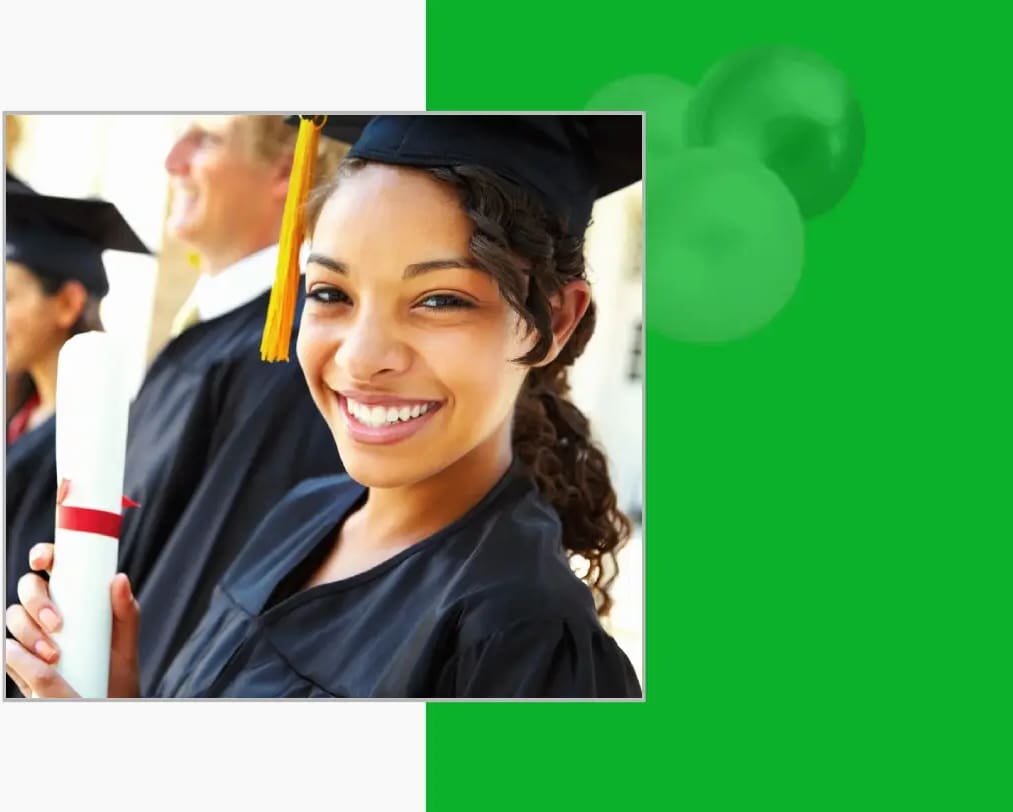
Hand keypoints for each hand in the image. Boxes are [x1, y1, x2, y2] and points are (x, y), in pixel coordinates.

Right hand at [5, 543, 141, 697]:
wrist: (105, 702)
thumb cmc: (116, 667)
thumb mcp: (125, 639)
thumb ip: (126, 611)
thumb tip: (119, 578)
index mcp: (75, 595)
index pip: (52, 564)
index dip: (42, 554)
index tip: (43, 560)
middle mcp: (50, 610)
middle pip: (27, 588)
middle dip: (36, 601)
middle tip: (57, 623)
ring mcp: (33, 633)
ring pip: (13, 617)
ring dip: (28, 632)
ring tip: (54, 654)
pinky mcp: (20, 659)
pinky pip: (6, 649)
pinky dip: (14, 653)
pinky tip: (34, 662)